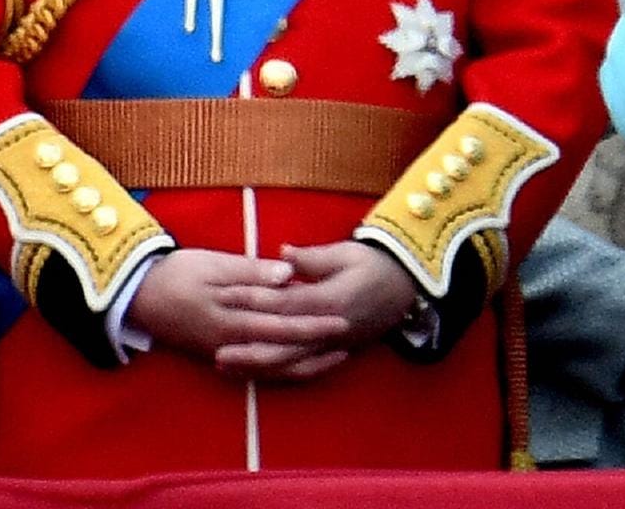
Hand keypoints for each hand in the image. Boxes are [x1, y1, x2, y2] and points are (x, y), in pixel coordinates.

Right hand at [128, 249, 350, 378]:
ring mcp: (225, 353)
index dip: (313, 323)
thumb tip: (287, 276)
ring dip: (306, 363)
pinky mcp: (221, 357)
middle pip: (282, 350)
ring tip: (338, 356)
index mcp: (231, 318)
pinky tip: (304, 361)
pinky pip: (259, 369)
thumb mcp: (212, 265)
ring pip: (273, 367)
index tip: (342, 319)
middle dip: (317, 346)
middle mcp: (231, 343)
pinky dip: (285, 368)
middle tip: (349, 338)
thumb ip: (251, 272)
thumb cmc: (176, 274)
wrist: (137, 297)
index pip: (281, 324)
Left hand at [210, 242, 416, 380]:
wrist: (408, 287)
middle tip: (215, 351)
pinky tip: (255, 371)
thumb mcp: (347, 253)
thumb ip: (312, 258)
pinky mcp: (335, 351)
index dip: (254, 302)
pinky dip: (278, 372)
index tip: (226, 298)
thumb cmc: (376, 264)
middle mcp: (329, 328)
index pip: (284, 304)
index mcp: (331, 300)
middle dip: (247, 349)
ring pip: (289, 362)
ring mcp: (333, 344)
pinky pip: (303, 368)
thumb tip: (281, 255)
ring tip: (225, 364)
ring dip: (256, 365)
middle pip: (282, 344)